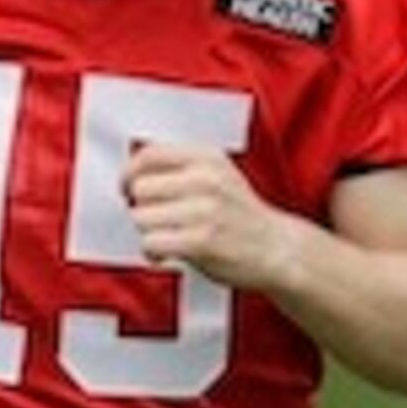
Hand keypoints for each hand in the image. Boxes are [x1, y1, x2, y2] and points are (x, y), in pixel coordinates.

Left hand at [124, 142, 309, 295]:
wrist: (278, 249)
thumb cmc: (244, 217)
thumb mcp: (221, 175)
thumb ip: (183, 168)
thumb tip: (136, 172)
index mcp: (208, 159)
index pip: (149, 154)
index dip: (130, 172)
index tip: (128, 186)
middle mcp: (205, 180)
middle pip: (140, 187)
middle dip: (141, 206)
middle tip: (155, 218)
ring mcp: (203, 211)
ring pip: (141, 217)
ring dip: (148, 232)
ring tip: (167, 237)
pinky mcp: (200, 242)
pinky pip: (151, 243)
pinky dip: (153, 252)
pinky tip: (167, 253)